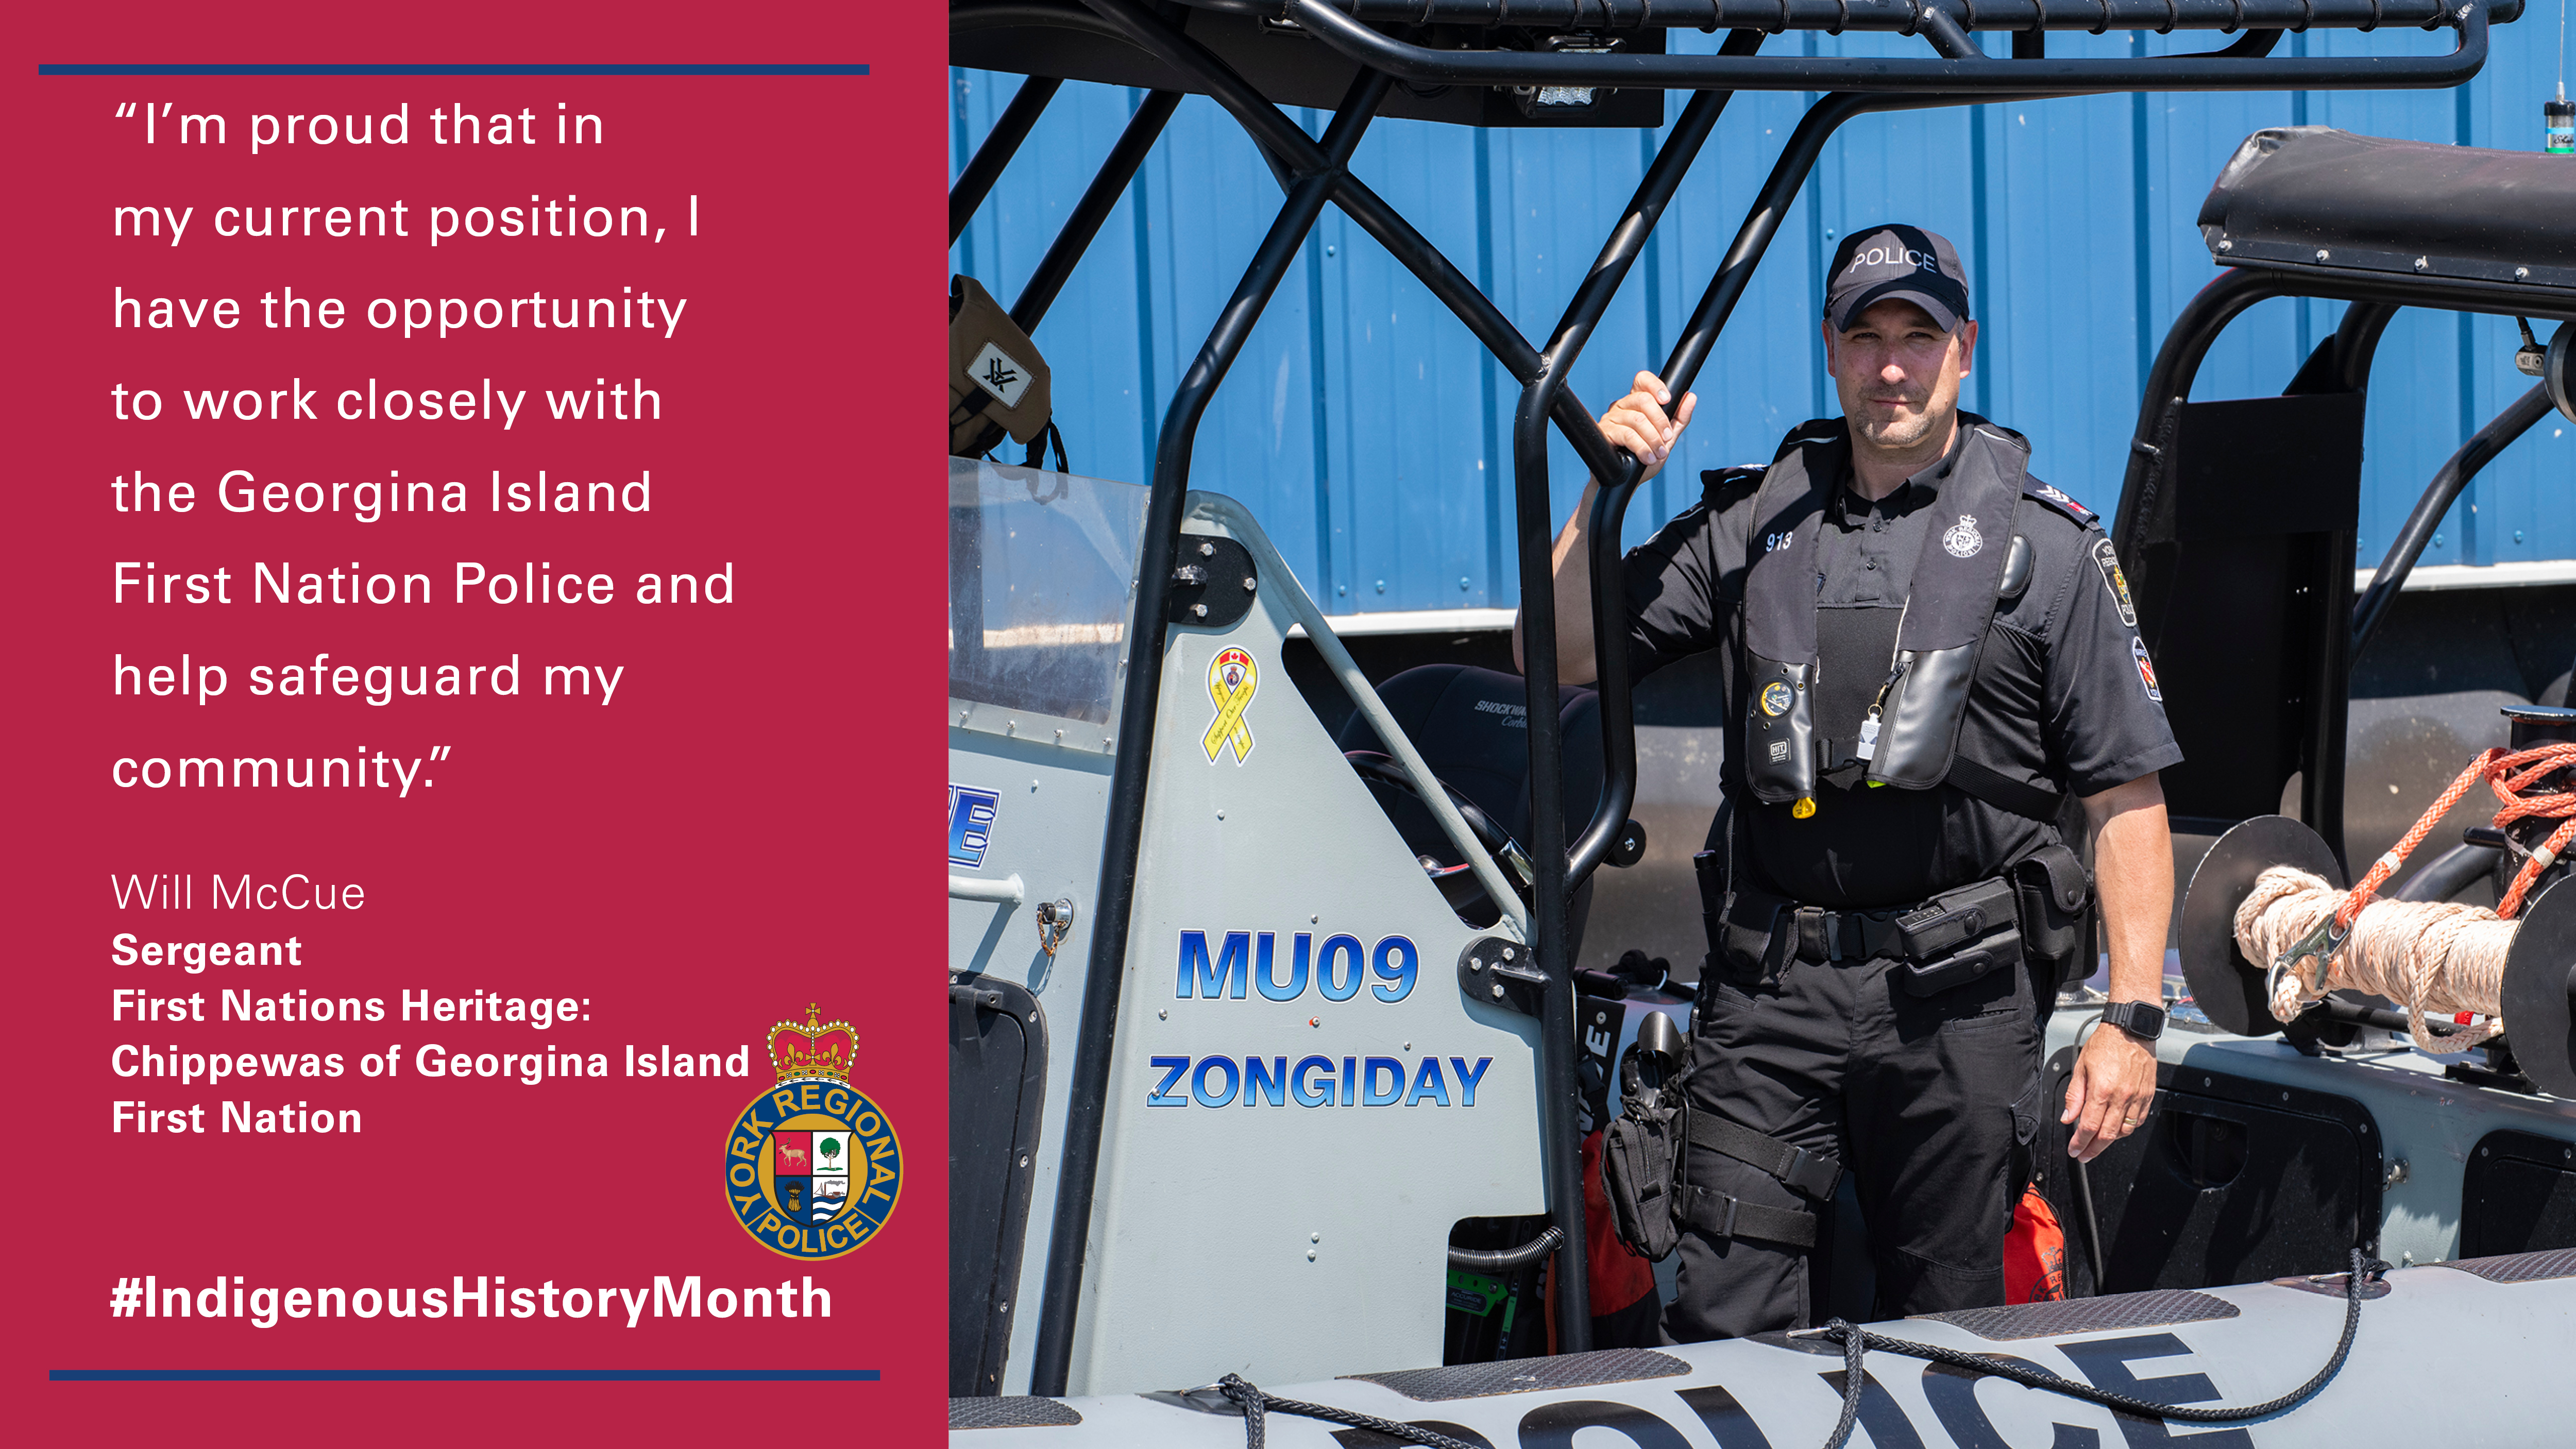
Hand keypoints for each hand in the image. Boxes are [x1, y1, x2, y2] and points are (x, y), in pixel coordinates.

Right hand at [1599, 372, 1696, 482]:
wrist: (1628, 481)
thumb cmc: (1645, 457)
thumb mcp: (1667, 438)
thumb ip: (1679, 418)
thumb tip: (1691, 397)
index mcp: (1636, 402)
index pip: (1643, 380)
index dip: (1655, 385)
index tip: (1667, 400)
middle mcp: (1622, 406)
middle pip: (1643, 399)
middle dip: (1661, 421)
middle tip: (1667, 438)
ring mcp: (1611, 418)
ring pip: (1637, 419)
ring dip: (1653, 439)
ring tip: (1658, 454)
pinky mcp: (1604, 433)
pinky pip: (1626, 434)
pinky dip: (1642, 448)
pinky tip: (1648, 458)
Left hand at [2061, 1018, 2156, 1163]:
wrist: (2131, 1030)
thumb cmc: (2106, 1044)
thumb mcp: (2081, 1067)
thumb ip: (2074, 1096)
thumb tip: (2067, 1117)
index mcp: (2102, 1090)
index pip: (2088, 1127)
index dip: (2080, 1143)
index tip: (2074, 1150)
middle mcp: (2122, 1097)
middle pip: (2107, 1135)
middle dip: (2093, 1149)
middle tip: (2084, 1155)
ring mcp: (2137, 1098)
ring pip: (2125, 1131)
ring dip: (2110, 1141)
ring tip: (2099, 1143)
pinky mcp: (2148, 1095)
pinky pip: (2139, 1121)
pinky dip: (2127, 1129)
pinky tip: (2118, 1129)